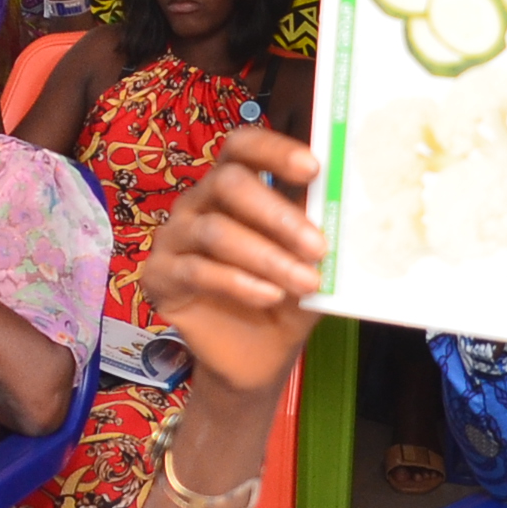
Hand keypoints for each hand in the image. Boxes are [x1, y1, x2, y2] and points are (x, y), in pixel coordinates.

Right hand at [134, 125, 325, 395]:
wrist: (255, 359)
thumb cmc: (283, 301)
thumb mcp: (311, 267)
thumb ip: (320, 237)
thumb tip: (348, 209)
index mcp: (232, 186)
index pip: (243, 147)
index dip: (274, 150)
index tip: (313, 168)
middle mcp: (198, 203)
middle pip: (227, 183)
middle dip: (277, 214)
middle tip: (317, 246)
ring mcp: (173, 238)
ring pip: (215, 231)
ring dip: (266, 257)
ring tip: (305, 282)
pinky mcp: (158, 276)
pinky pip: (195, 271)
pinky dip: (238, 283)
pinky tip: (269, 296)